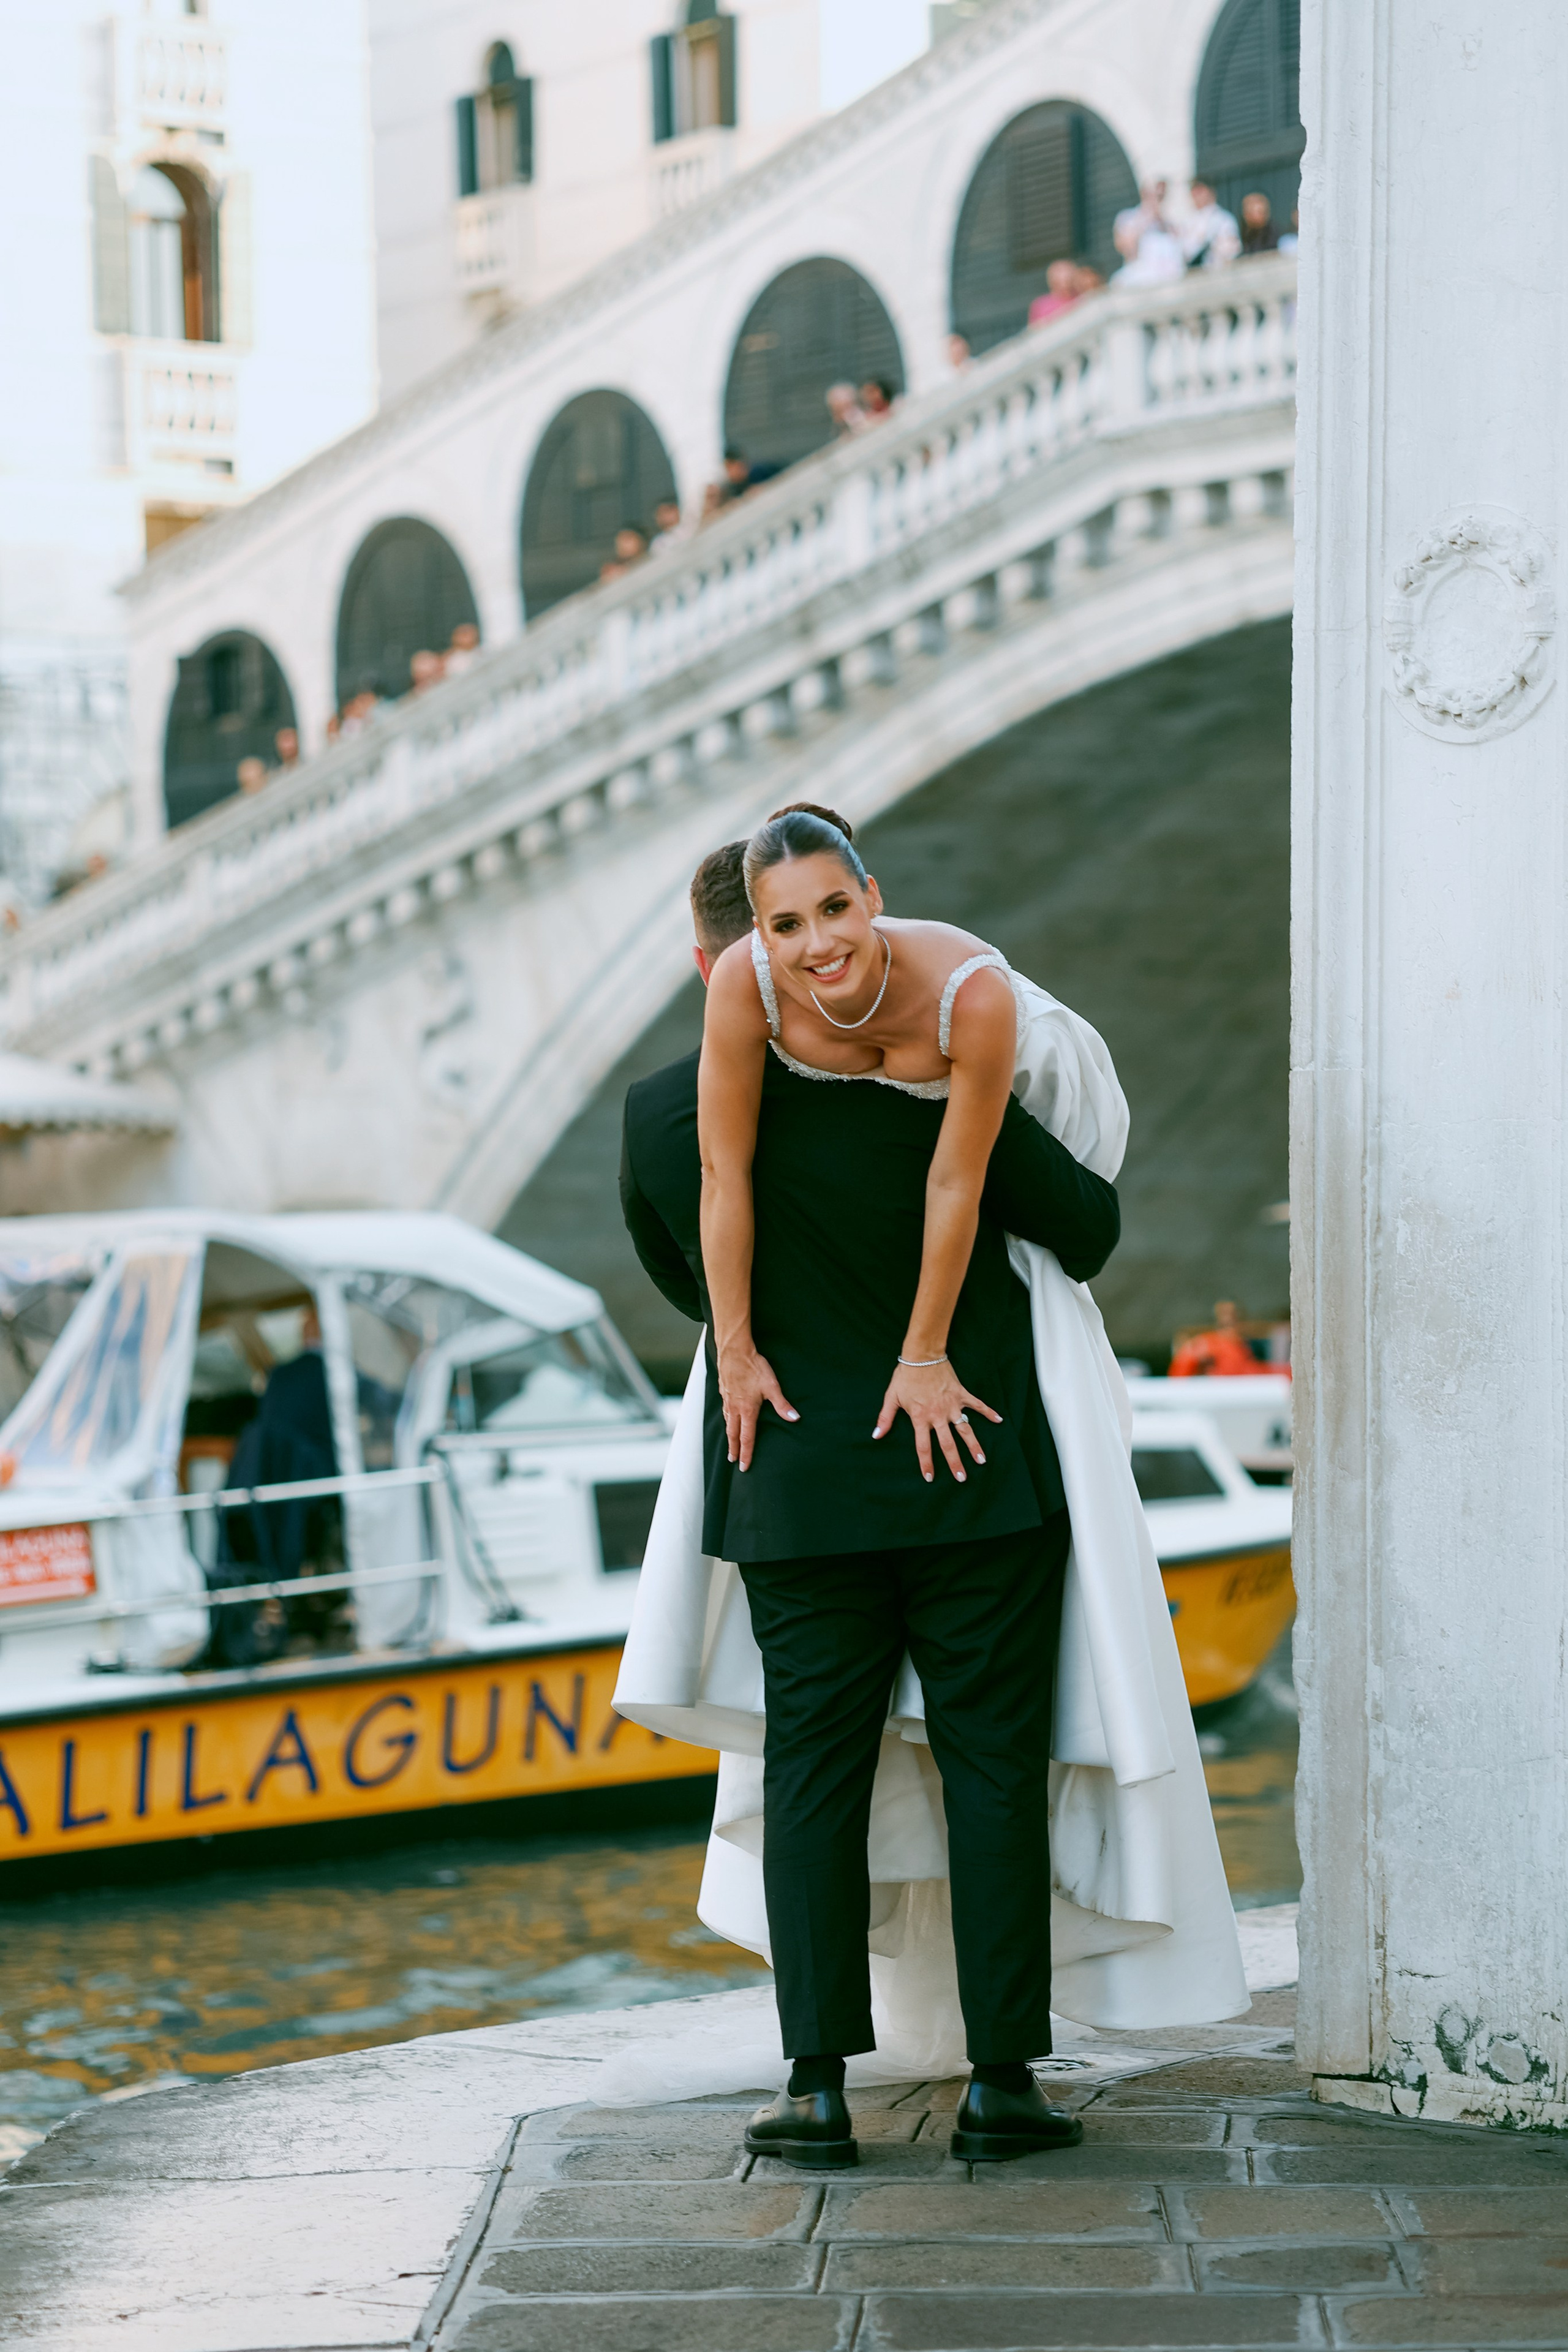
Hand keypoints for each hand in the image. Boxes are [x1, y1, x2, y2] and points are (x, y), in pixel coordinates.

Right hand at [717, 1343, 798, 1470]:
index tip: (744, 1466)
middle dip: (734, 1449)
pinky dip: (726, 1420)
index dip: (746, 1453)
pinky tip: (727, 1418)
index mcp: (747, 1410)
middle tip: (732, 1460)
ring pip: (727, 1422)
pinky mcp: (723, 1391)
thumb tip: (794, 1418)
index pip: (747, 1438)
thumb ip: (782, 1404)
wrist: (734, 1350)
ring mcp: (727, 1400)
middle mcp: (735, 1408)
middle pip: (733, 1434)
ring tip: (730, 1443)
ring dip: (729, 1435)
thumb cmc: (753, 1367)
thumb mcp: (772, 1386)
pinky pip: (724, 1410)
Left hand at [874, 1359, 1000, 1484]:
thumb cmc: (906, 1376)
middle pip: (948, 1444)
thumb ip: (885, 1418)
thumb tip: (876, 1435)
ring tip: (982, 1460)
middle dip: (955, 1463)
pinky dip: (988, 1412)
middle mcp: (938, 1415)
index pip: (923, 1447)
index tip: (930, 1478)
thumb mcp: (892, 1397)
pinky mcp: (961, 1395)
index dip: (926, 1463)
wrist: (922, 1355)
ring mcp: (952, 1405)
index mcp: (920, 1418)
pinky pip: (977, 1405)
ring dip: (974, 1446)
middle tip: (961, 1478)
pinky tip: (999, 1420)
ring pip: (966, 1430)